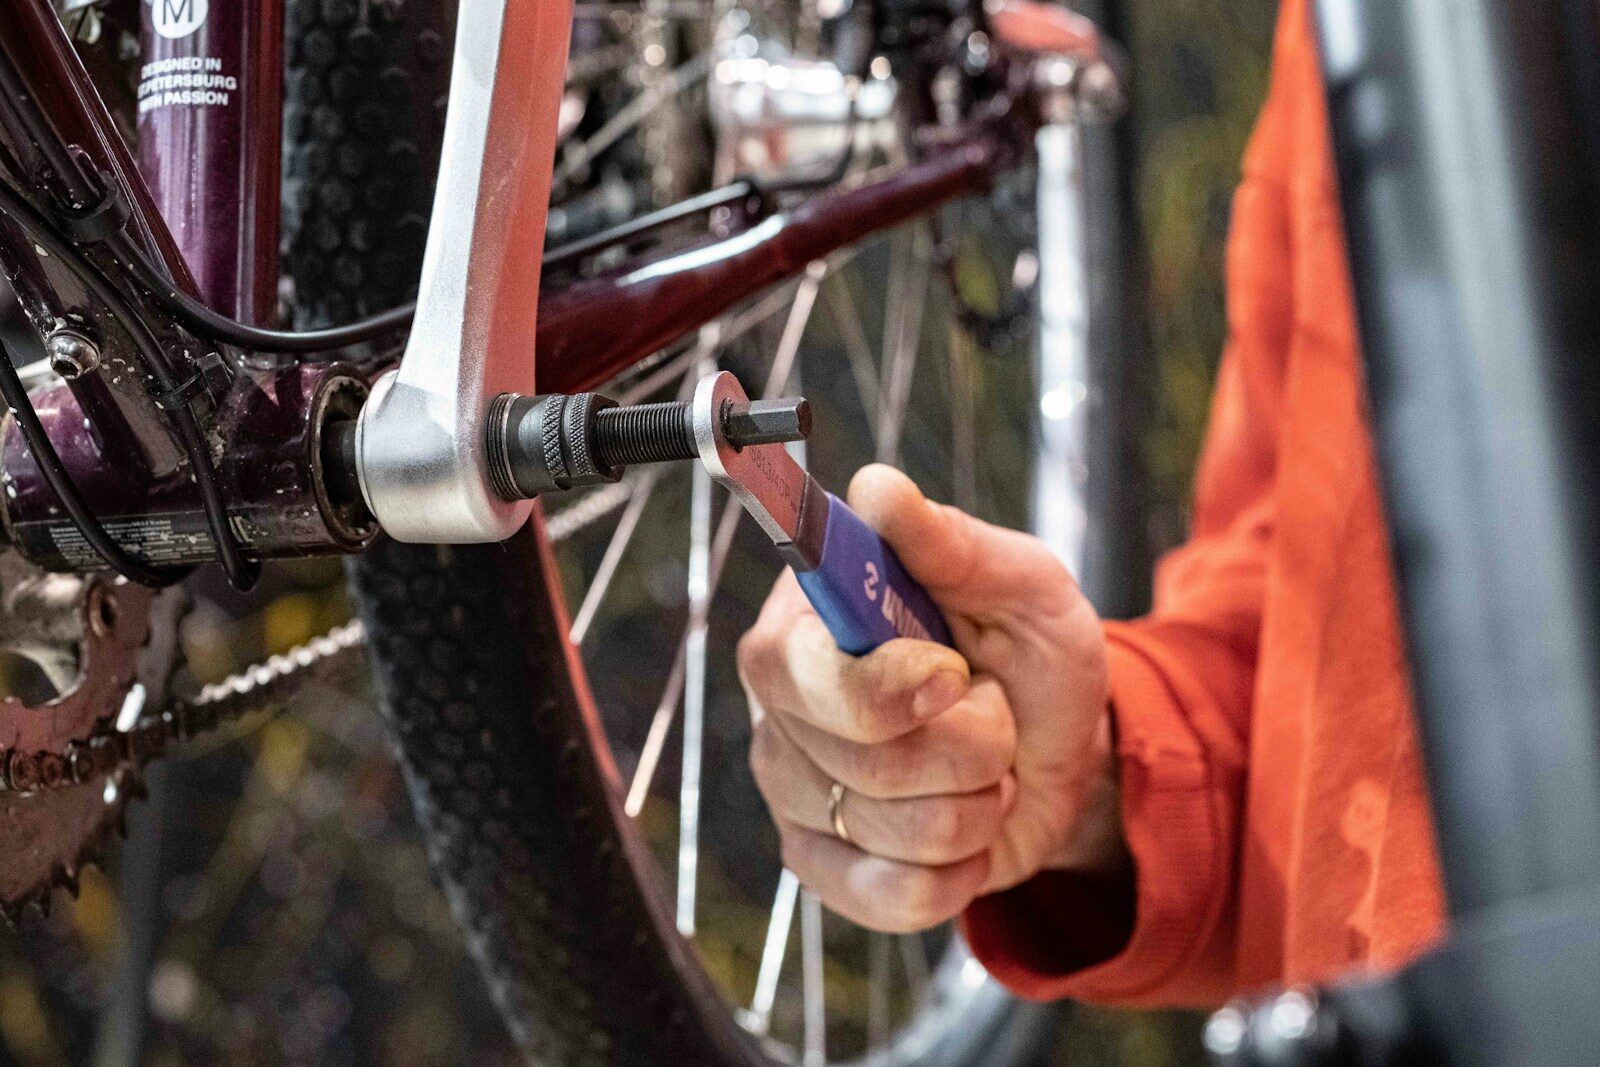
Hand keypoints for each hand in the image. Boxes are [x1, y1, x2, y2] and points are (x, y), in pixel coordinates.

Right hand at [737, 465, 1122, 932]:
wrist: (1060, 754)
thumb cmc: (1030, 654)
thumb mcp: (1022, 582)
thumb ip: (950, 541)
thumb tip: (877, 488)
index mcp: (807, 623)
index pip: (801, 671)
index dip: (886, 687)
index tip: (954, 672)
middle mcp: (781, 708)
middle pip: (867, 761)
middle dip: (971, 743)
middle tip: (987, 709)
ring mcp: (795, 794)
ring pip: (901, 831)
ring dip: (980, 800)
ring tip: (982, 763)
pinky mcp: (823, 869)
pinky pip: (899, 898)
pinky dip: (964, 866)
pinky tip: (965, 825)